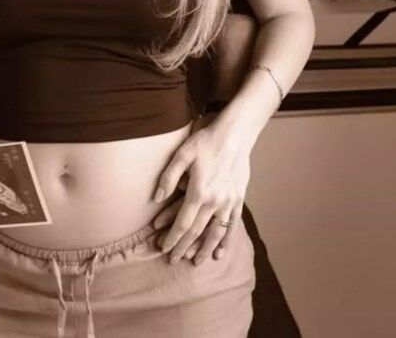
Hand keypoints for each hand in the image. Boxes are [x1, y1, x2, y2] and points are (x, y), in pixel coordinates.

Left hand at [152, 119, 250, 265]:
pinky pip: (233, 225)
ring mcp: (229, 202)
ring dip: (204, 249)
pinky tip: (220, 252)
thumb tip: (156, 198)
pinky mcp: (239, 199)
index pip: (182, 223)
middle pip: (197, 231)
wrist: (235, 134)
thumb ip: (168, 178)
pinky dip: (226, 240)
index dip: (172, 238)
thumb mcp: (181, 154)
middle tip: (173, 260)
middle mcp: (215, 201)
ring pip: (216, 233)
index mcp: (199, 191)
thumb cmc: (205, 141)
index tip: (163, 248)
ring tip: (195, 261)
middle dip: (183, 247)